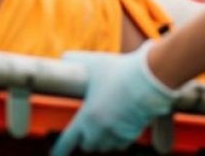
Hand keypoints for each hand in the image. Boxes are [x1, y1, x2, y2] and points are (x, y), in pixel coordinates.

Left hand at [51, 43, 177, 154]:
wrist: (150, 78)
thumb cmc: (119, 70)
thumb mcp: (93, 63)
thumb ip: (74, 60)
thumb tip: (64, 57)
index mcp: (87, 118)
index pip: (68, 140)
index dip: (60, 149)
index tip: (54, 154)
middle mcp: (101, 131)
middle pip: (88, 144)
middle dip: (86, 138)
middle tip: (87, 127)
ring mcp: (119, 134)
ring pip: (106, 146)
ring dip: (102, 140)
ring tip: (104, 124)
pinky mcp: (133, 133)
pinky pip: (122, 142)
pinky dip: (118, 138)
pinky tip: (119, 124)